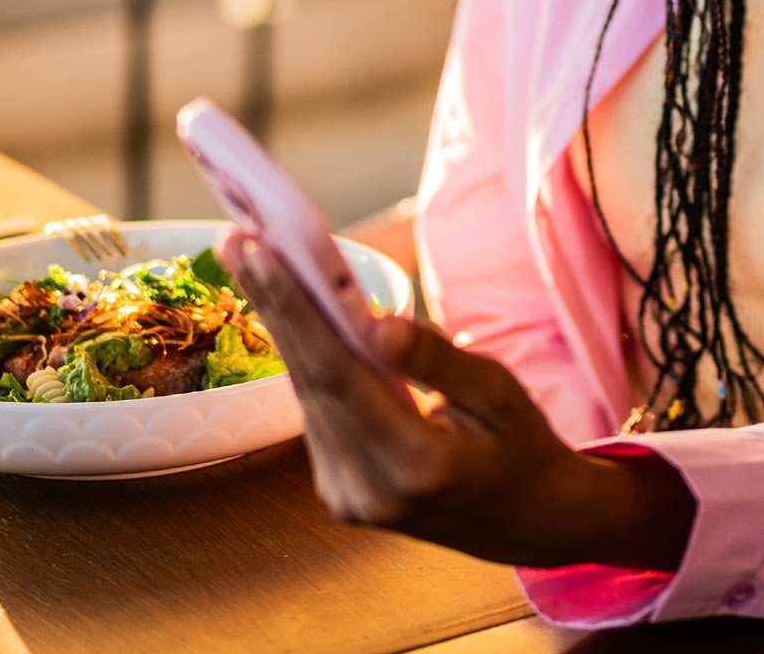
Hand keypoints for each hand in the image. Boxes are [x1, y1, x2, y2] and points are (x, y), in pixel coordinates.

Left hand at [226, 230, 695, 569]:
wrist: (528, 521)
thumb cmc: (521, 446)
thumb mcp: (499, 392)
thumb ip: (435, 358)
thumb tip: (376, 320)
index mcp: (414, 467)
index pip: (338, 376)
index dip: (295, 311)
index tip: (260, 254)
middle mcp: (367, 490)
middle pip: (309, 382)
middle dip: (272, 305)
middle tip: (235, 241)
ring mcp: (347, 497)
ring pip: (306, 395)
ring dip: (281, 327)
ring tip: (254, 264)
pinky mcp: (338, 491)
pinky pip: (316, 411)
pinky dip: (304, 358)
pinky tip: (288, 311)